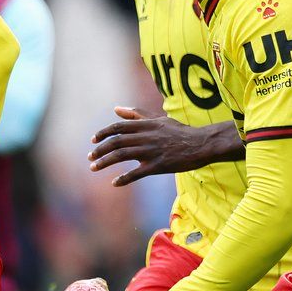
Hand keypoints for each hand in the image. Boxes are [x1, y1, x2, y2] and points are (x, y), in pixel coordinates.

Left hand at [90, 108, 241, 185]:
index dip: (103, 134)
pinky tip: (114, 182)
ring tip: (94, 168)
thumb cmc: (179, 131)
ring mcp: (151, 151)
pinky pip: (136, 173)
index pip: (117, 127)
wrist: (201, 144)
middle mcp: (146, 136)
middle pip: (116, 142)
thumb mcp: (158, 119)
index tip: (93, 141)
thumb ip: (136, 114)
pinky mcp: (158, 166)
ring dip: (105, 162)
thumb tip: (116, 108)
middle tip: (90, 158)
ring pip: (122, 155)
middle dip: (100, 150)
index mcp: (146, 125)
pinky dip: (124, 178)